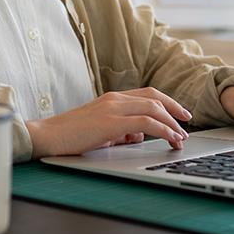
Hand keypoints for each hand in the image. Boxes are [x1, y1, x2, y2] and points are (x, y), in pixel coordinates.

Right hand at [25, 88, 193, 158]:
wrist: (46, 137)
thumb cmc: (69, 136)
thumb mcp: (100, 131)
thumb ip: (120, 130)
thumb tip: (138, 136)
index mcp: (111, 98)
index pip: (147, 94)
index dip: (167, 102)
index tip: (180, 114)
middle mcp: (114, 99)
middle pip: (155, 97)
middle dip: (175, 110)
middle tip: (187, 123)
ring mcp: (113, 108)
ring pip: (154, 108)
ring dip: (172, 123)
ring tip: (181, 137)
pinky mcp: (111, 123)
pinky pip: (146, 123)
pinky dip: (163, 130)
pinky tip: (170, 139)